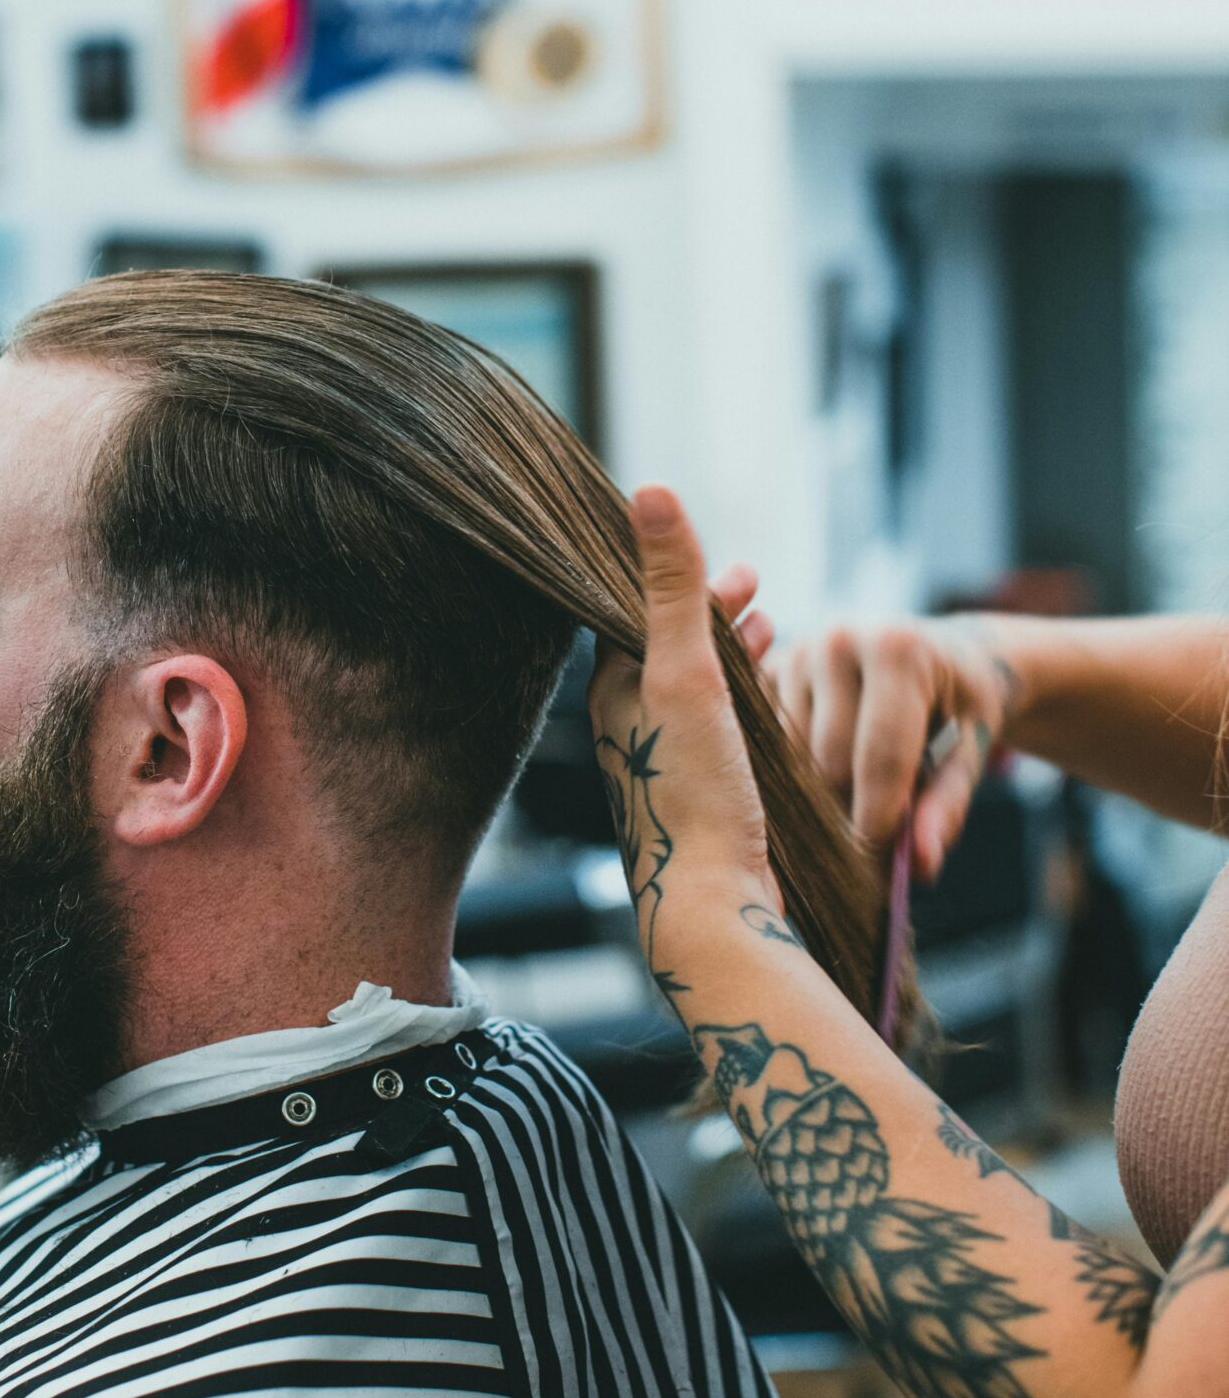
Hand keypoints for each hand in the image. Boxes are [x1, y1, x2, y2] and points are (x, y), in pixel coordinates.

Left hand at [589, 489, 782, 985]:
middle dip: (713, 613)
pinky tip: (783, 709)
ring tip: (773, 634)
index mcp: (613, 695)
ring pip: (698, 693)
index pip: (637, 612)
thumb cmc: (693, 790)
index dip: (681, 577)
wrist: (714, 907)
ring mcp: (667, 767)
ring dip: (735, 658)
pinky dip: (752, 705)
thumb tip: (648, 490)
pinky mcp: (704, 802)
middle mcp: (630, 730)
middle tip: (757, 585)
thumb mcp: (685, 672)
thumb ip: (674, 587)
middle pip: (669, 650)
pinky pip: (723, 735)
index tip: (740, 565)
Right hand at [777, 616, 1017, 878]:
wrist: (939, 652)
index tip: (880, 864)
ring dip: (820, 791)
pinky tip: (823, 768)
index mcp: (897, 649)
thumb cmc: (960, 706)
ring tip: (856, 790)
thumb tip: (917, 863)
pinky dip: (795, 770)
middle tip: (872, 832)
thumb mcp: (969, 751)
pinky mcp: (769, 667)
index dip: (879, 820)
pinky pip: (769, 744)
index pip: (879, 755)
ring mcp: (797, 651)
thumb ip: (946, 806)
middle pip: (829, 761)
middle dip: (849, 809)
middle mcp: (838, 639)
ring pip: (793, 758)